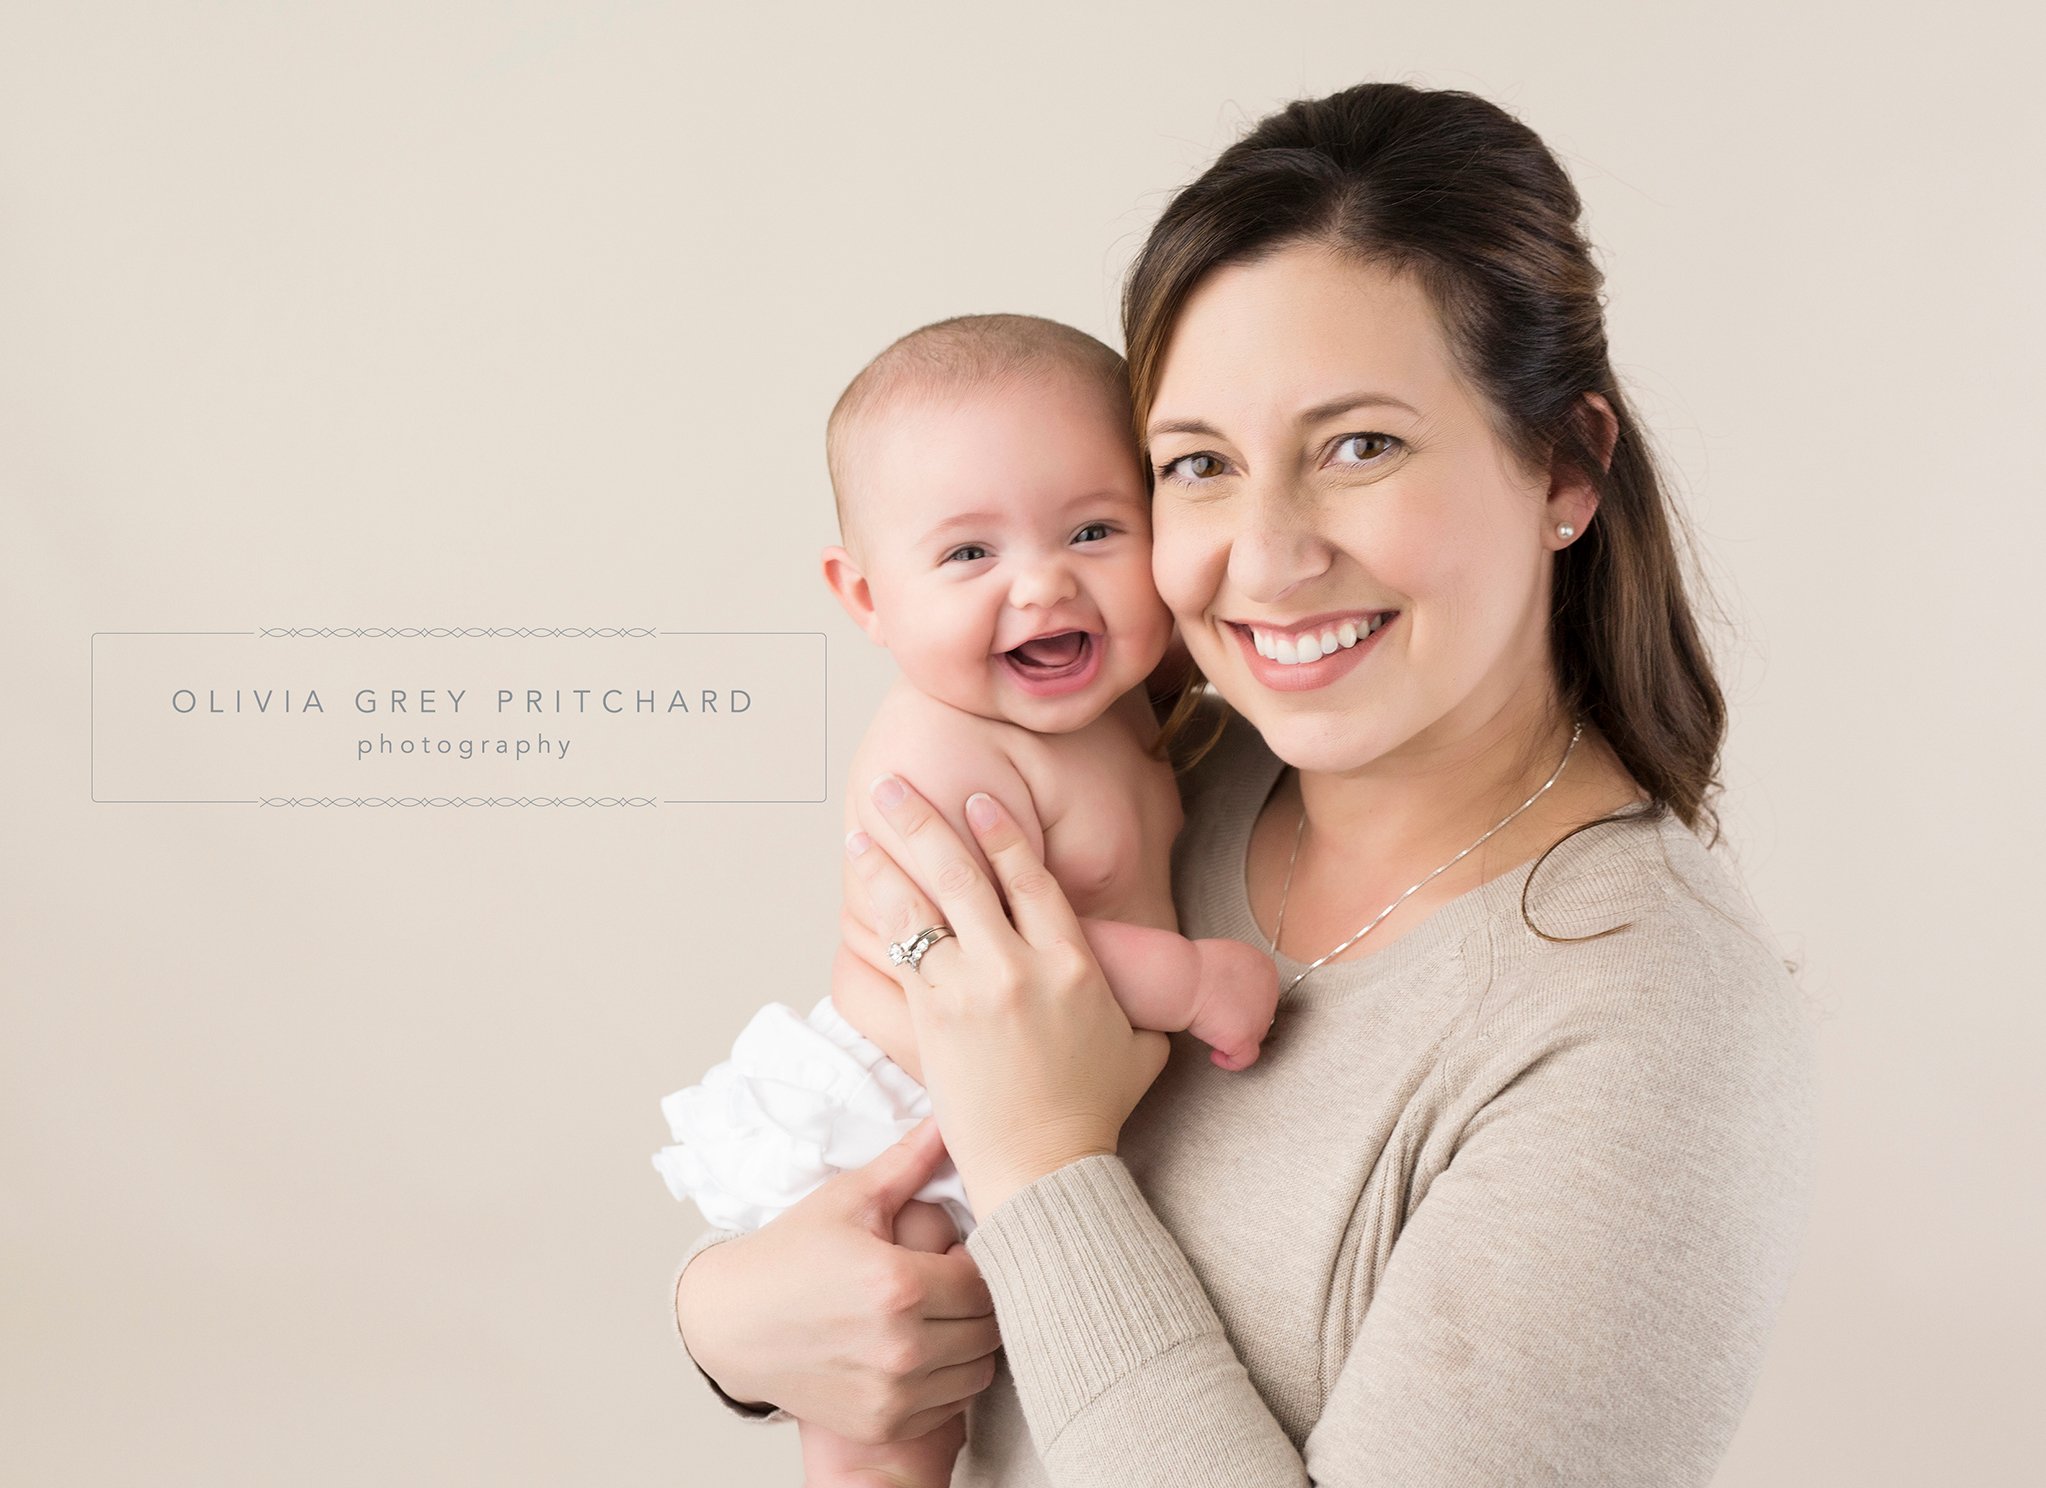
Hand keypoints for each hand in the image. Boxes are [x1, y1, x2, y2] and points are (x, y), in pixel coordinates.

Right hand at [676, 1115, 1000, 1444]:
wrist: (734, 1324)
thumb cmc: (791, 1255)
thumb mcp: (850, 1199)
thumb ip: (910, 1161)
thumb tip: (949, 1116)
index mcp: (898, 1285)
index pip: (985, 1278)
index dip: (979, 1261)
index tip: (953, 1254)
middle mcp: (901, 1346)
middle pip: (989, 1325)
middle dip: (980, 1300)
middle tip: (949, 1282)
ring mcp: (893, 1392)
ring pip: (979, 1369)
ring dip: (970, 1341)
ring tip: (938, 1315)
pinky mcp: (883, 1421)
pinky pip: (950, 1403)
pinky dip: (947, 1379)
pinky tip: (919, 1349)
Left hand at [847, 776, 1171, 1216]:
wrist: (1045, 1169)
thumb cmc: (1092, 1112)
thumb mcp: (1140, 1044)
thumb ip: (1136, 1001)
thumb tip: (1148, 986)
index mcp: (1073, 963)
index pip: (1031, 879)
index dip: (1001, 833)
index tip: (978, 802)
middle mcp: (1018, 966)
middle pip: (965, 876)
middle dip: (926, 824)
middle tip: (895, 787)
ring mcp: (971, 992)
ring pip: (922, 909)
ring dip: (888, 863)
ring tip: (861, 830)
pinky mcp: (933, 1022)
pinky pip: (902, 955)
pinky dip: (881, 917)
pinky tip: (863, 892)